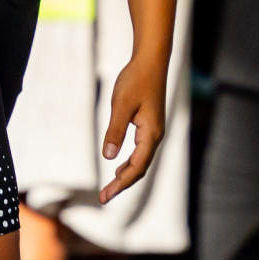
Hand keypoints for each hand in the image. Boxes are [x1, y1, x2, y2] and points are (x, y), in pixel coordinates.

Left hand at [98, 54, 167, 204]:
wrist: (150, 61)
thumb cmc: (135, 80)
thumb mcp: (121, 105)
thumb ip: (115, 131)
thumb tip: (108, 158)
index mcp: (150, 134)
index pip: (136, 168)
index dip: (120, 184)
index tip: (105, 196)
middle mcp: (155, 136)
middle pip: (140, 169)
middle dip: (122, 184)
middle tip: (103, 198)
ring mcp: (154, 131)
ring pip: (141, 161)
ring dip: (126, 175)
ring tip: (110, 187)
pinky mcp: (150, 125)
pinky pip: (141, 151)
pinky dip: (130, 162)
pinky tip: (119, 166)